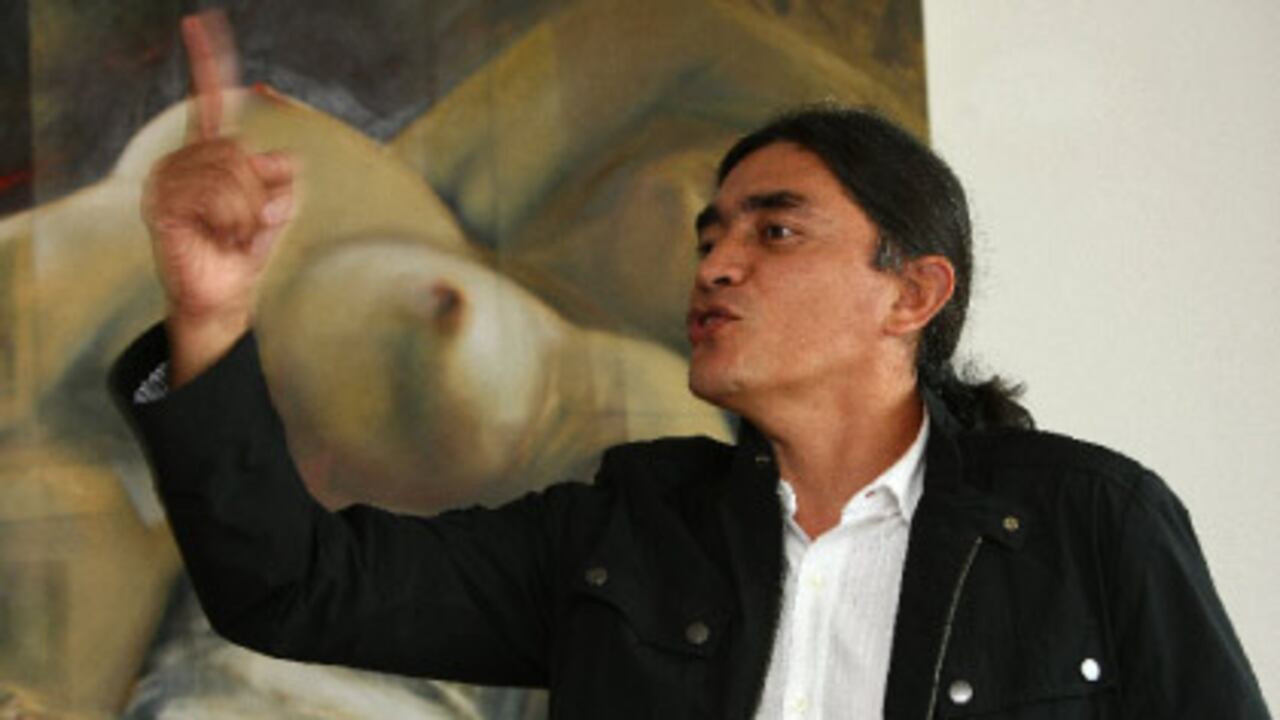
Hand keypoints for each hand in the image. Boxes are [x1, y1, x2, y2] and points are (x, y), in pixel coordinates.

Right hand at [141, 11, 294, 384]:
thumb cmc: (247, 249)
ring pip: (231, 174)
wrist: (224, 295)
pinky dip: (234, 221)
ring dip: (248, 211)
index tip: (200, 21)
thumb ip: (283, 175)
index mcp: (209, 152)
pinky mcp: (162, 205)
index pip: (210, 101)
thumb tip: (279, 158)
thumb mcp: (279, 205)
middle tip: (250, 223)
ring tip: (233, 235)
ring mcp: (166, 180)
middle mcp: (182, 159)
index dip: (209, 62)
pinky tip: (220, 239)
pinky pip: (217, 196)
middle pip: (238, 150)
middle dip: (259, 191)